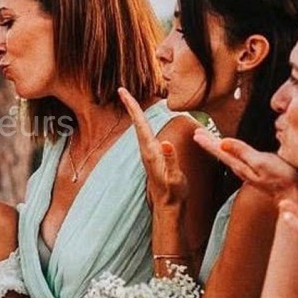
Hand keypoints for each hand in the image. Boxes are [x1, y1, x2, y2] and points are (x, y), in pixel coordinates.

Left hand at [119, 87, 184, 208]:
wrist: (169, 207)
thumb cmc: (174, 193)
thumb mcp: (175, 178)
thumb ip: (171, 160)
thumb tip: (165, 143)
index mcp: (151, 151)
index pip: (140, 124)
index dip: (133, 107)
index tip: (123, 92)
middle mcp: (146, 150)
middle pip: (137, 123)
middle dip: (130, 105)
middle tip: (122, 90)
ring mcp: (148, 154)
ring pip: (140, 128)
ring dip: (135, 113)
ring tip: (130, 99)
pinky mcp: (152, 157)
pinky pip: (145, 135)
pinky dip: (142, 123)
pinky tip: (142, 121)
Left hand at [193, 130, 297, 203]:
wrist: (296, 194)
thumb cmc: (282, 178)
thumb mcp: (261, 162)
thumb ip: (242, 152)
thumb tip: (222, 143)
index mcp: (240, 165)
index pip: (219, 151)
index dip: (207, 141)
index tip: (196, 133)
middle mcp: (242, 168)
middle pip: (222, 153)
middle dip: (210, 142)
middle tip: (198, 132)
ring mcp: (250, 170)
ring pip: (230, 156)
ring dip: (220, 146)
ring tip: (212, 139)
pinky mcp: (259, 170)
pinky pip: (240, 158)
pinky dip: (234, 151)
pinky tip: (236, 150)